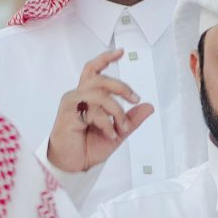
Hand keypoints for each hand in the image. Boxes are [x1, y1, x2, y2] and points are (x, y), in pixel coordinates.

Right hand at [46, 49, 155, 173]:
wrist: (73, 165)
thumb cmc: (89, 146)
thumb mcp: (117, 132)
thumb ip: (131, 119)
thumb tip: (149, 106)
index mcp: (86, 96)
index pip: (93, 70)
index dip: (105, 59)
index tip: (120, 52)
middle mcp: (77, 95)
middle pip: (100, 79)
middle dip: (122, 87)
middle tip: (135, 99)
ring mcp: (70, 104)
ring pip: (100, 95)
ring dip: (117, 111)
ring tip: (123, 127)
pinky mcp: (68, 114)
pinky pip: (93, 111)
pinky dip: (107, 123)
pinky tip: (110, 134)